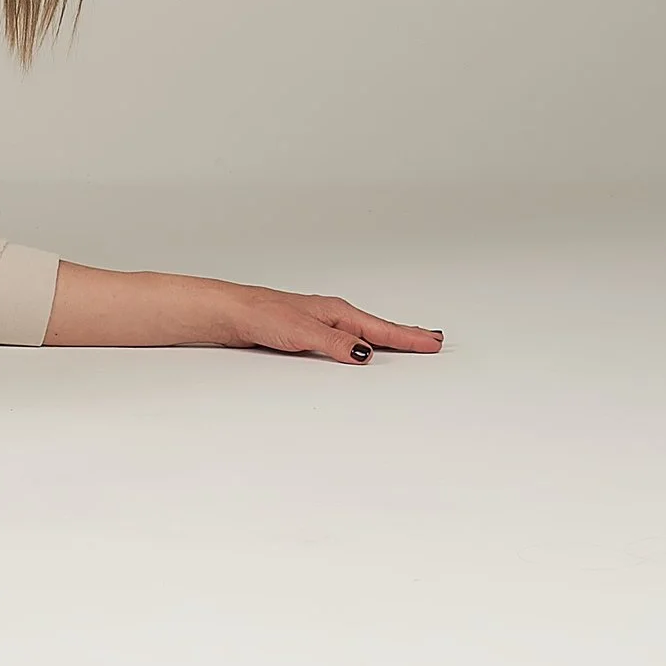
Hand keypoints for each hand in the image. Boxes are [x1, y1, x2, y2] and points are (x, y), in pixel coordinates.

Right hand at [46, 260, 442, 360]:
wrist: (158, 305)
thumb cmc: (204, 326)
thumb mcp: (254, 344)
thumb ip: (289, 349)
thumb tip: (335, 365)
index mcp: (293, 317)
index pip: (348, 324)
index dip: (388, 333)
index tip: (426, 344)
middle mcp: (288, 308)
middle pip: (350, 317)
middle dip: (394, 331)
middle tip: (434, 345)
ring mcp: (270, 310)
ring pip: (329, 319)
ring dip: (369, 331)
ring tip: (408, 343)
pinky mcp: (251, 315)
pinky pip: (293, 329)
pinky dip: (322, 339)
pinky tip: (346, 352)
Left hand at [207, 281, 442, 364]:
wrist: (231, 312)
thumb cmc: (261, 314)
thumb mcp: (303, 332)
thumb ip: (335, 343)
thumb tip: (365, 354)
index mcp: (337, 312)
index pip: (380, 329)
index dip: (408, 338)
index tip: (433, 342)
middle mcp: (332, 316)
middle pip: (377, 329)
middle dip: (406, 336)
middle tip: (433, 341)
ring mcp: (321, 324)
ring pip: (362, 333)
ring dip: (386, 339)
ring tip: (408, 343)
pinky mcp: (308, 334)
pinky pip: (345, 340)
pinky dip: (362, 344)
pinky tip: (362, 350)